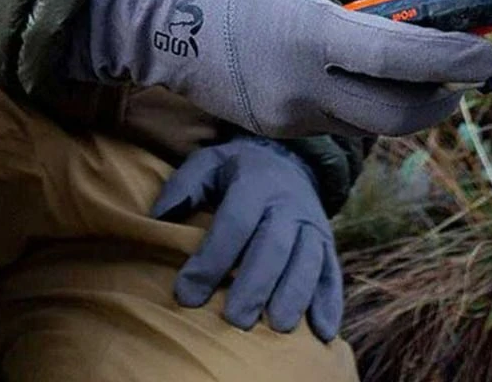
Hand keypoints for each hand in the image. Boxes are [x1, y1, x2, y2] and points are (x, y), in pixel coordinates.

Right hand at [65, 0, 491, 137]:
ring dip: (404, 99)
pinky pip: (337, 120)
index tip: (489, 55)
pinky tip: (365, 69)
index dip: (451, 60)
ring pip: (367, 124)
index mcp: (308, 36)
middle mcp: (300, 89)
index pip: (398, 59)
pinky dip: (364, 98)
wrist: (149, 20)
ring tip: (420, 63)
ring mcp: (286, 117)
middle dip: (441, 99)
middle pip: (395, 117)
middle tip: (466, 75)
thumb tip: (392, 3)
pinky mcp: (275, 128)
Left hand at [152, 139, 342, 339]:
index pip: (234, 224)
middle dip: (255, 285)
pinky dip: (330, 302)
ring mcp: (311, 225)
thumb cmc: (238, 171)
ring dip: (294, 294)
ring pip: (307, 261)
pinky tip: (322, 332)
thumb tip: (158, 218)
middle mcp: (288, 204)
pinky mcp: (327, 243)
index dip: (210, 260)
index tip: (186, 295)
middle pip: (274, 246)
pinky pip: (332, 273)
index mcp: (255, 184)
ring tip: (278, 326)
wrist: (290, 160)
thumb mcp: (209, 163)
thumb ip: (184, 186)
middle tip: (235, 320)